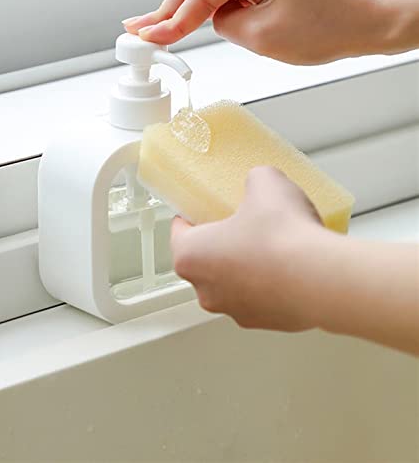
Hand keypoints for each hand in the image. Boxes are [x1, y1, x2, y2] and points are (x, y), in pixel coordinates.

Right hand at [123, 0, 410, 64]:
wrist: (362, 22)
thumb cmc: (327, 24)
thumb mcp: (261, 35)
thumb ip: (224, 24)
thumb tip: (212, 19)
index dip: (172, 22)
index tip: (149, 38)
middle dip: (168, 10)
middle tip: (139, 27)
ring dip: (185, 9)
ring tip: (157, 28)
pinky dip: (209, 7)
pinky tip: (187, 21)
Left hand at [171, 166, 418, 354]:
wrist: (322, 278)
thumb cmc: (282, 235)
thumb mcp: (265, 183)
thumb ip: (253, 179)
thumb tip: (259, 182)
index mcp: (190, 256)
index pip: (178, 231)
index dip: (191, 216)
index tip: (203, 209)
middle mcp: (205, 289)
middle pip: (203, 260)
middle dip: (219, 242)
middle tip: (241, 224)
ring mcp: (234, 310)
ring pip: (231, 282)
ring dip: (243, 265)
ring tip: (270, 245)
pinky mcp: (263, 322)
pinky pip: (258, 297)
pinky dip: (267, 284)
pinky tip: (287, 266)